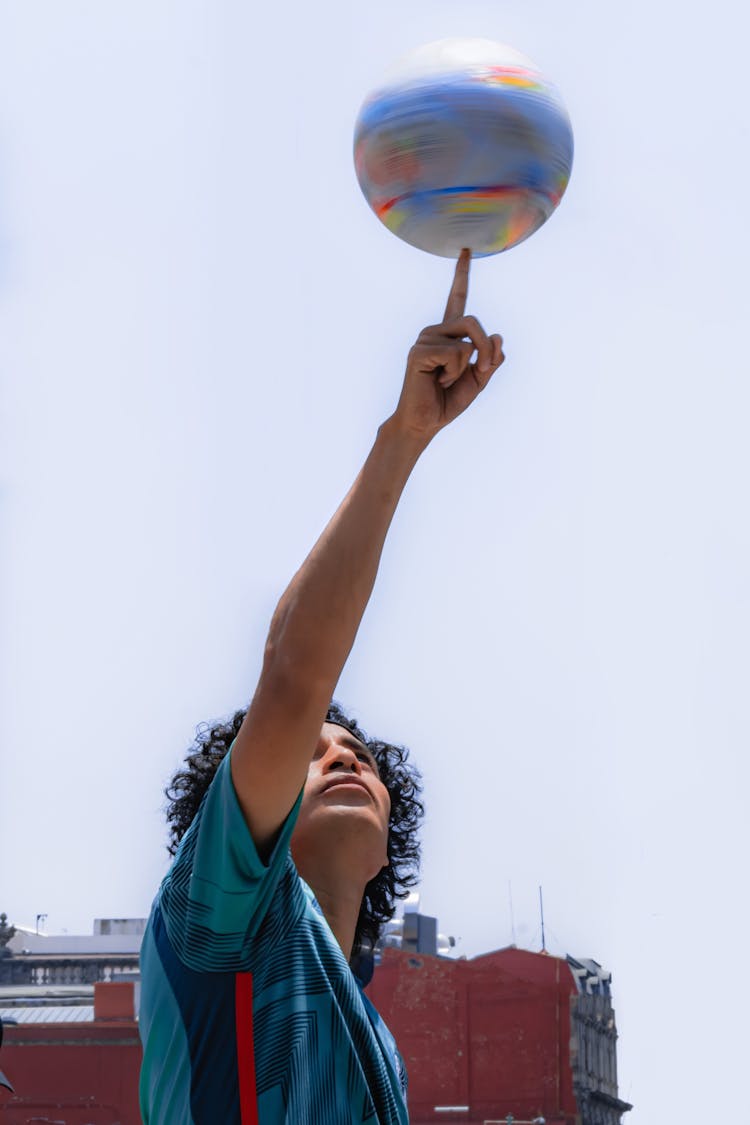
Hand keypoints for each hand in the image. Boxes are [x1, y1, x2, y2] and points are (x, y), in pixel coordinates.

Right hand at [391, 249, 504, 441]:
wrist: (425, 422)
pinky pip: (455, 355)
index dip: (462, 274)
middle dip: (485, 350)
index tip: (466, 250)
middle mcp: (435, 330)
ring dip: (466, 367)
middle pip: (474, 322)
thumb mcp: (479, 379)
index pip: (457, 298)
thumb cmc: (447, 401)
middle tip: (479, 372)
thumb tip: (497, 336)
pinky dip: (453, 374)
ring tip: (445, 381)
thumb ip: (491, 358)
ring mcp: (424, 339)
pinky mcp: (418, 351)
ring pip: (467, 341)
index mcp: (449, 334)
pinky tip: (437, 381)